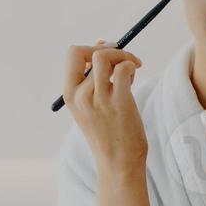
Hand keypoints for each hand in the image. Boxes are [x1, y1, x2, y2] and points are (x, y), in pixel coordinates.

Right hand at [64, 41, 147, 177]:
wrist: (119, 162)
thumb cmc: (109, 131)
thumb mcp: (92, 104)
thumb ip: (93, 76)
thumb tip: (102, 43)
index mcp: (70, 94)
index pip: (73, 54)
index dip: (92, 48)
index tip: (107, 55)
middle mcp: (81, 95)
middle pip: (88, 51)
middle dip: (109, 49)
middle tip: (123, 59)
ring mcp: (99, 99)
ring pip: (105, 56)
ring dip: (122, 56)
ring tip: (131, 71)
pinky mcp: (119, 103)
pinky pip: (123, 69)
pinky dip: (131, 65)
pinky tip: (134, 76)